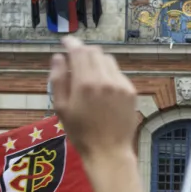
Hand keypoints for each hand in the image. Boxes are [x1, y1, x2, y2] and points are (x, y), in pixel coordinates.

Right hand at [50, 37, 137, 161]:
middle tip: (75, 59)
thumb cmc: (80, 132)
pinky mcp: (131, 91)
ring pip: (108, 61)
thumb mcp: (61, 108)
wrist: (108, 150)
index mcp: (85, 83)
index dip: (71, 43)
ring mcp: (121, 84)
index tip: (65, 41)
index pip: (79, 51)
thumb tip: (58, 57)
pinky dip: (108, 73)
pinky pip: (118, 74)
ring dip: (96, 61)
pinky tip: (102, 87)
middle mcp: (105, 79)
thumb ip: (58, 80)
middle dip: (83, 51)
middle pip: (95, 52)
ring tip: (88, 74)